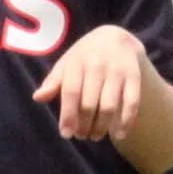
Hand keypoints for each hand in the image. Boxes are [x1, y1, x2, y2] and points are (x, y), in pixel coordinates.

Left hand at [35, 25, 145, 141]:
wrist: (114, 37)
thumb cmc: (83, 58)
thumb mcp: (65, 65)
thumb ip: (53, 82)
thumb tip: (38, 97)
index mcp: (77, 62)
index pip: (71, 92)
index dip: (68, 115)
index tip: (66, 134)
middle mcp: (98, 65)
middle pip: (89, 103)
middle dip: (84, 125)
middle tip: (81, 136)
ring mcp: (118, 70)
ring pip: (110, 105)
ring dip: (102, 126)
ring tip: (95, 136)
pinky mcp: (134, 76)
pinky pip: (132, 101)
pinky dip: (126, 121)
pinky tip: (118, 135)